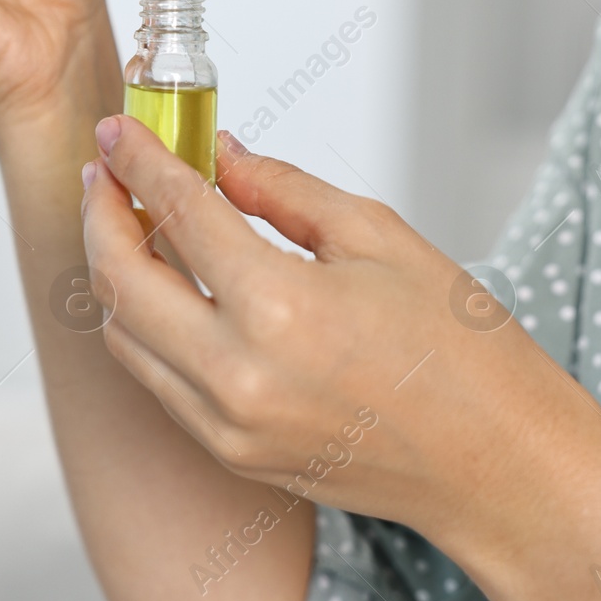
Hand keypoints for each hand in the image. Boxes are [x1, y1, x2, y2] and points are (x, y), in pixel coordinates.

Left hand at [80, 116, 600, 600]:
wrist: (501, 469)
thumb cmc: (463, 353)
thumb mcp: (380, 238)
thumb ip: (283, 191)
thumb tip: (221, 155)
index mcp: (281, 308)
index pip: (177, 213)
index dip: (137, 161)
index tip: (117, 130)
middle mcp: (238, 374)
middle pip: (119, 279)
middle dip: (100, 213)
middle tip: (104, 173)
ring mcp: (225, 424)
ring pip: (122, 334)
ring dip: (112, 272)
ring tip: (129, 223)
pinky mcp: (228, 453)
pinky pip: (154, 379)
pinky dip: (142, 326)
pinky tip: (163, 288)